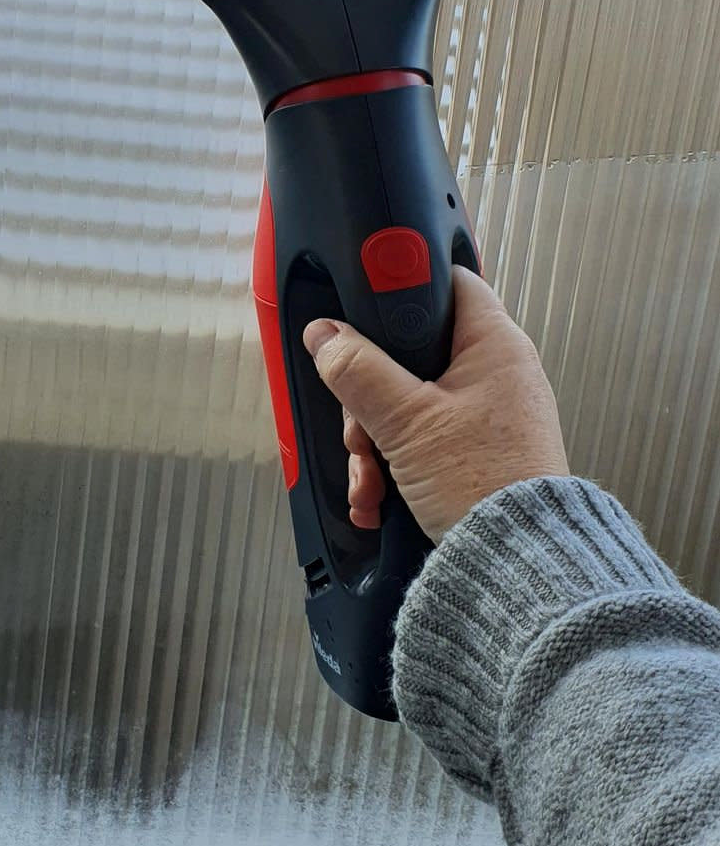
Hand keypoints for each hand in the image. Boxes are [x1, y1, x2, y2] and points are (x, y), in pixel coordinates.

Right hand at [303, 266, 569, 544]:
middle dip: (371, 398)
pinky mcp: (479, 451)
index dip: (400, 289)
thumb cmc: (487, 487)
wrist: (519, 564)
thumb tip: (326, 337)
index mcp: (493, 344)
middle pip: (411, 354)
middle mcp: (497, 372)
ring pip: (410, 404)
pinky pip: (424, 441)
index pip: (445, 281)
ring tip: (370, 477)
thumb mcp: (406, 422)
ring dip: (375, 441)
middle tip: (362, 426)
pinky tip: (379, 497)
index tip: (362, 308)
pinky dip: (395, 466)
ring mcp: (488, 414)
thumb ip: (359, 371)